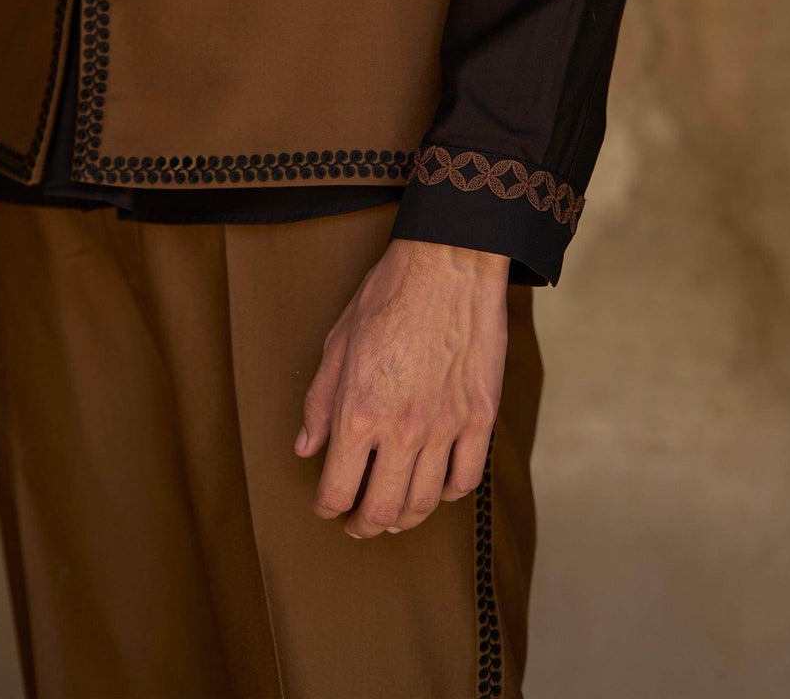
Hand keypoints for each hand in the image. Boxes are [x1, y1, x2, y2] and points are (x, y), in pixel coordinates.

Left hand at [295, 236, 508, 538]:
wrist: (448, 262)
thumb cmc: (388, 294)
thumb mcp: (338, 342)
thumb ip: (320, 401)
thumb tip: (308, 447)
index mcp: (359, 412)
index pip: (338, 489)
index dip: (327, 506)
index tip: (326, 505)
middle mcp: (403, 430)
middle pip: (383, 510)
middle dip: (364, 525)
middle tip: (357, 524)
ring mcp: (446, 427)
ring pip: (426, 503)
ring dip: (405, 519)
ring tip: (394, 515)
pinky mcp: (481, 418)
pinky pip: (466, 479)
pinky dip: (449, 493)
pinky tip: (437, 487)